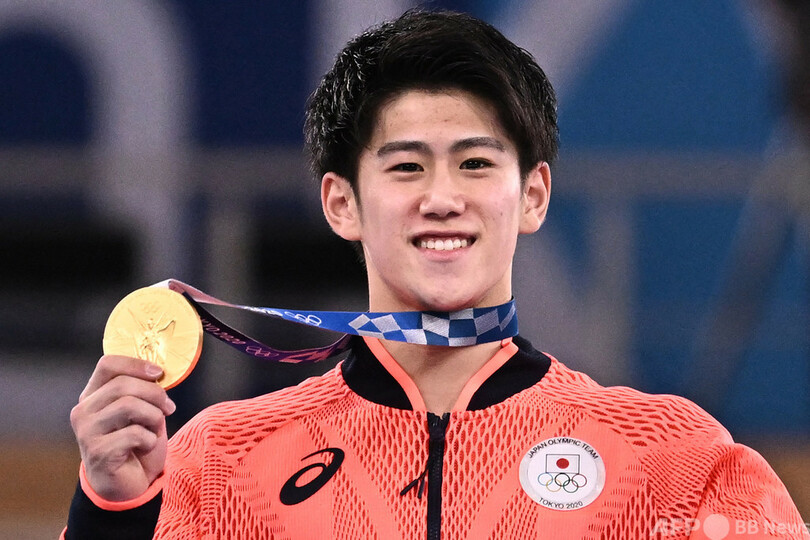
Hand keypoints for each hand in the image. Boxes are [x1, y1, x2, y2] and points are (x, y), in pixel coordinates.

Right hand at [70, 355, 174, 501]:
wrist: (127, 485)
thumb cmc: (135, 444)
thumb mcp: (141, 411)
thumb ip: (142, 392)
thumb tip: (158, 373)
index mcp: (92, 395)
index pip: (108, 364)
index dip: (137, 364)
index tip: (159, 374)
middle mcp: (83, 411)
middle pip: (123, 384)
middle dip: (155, 394)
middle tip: (169, 408)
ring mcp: (87, 432)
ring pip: (129, 405)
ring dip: (154, 416)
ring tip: (156, 428)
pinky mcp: (98, 452)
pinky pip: (134, 434)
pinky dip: (150, 439)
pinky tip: (146, 446)